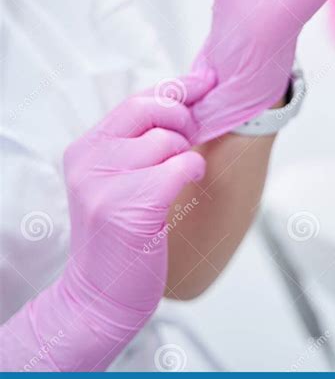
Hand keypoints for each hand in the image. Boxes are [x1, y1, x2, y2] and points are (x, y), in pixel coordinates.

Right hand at [1, 75, 210, 371]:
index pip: (135, 101)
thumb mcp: (115, 181)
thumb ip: (137, 144)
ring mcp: (104, 184)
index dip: (175, 89)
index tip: (204, 82)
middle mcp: (89, 160)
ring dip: (185, 155)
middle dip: (183, 117)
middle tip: (192, 137)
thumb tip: (184, 102)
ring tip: (177, 177)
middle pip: (149, 108)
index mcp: (86, 148)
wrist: (99, 296)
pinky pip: (179, 167)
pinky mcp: (127, 208)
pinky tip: (188, 183)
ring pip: (167, 140)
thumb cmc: (120, 236)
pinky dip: (192, 171)